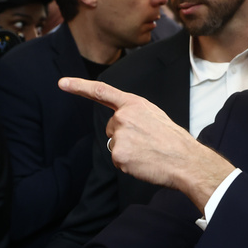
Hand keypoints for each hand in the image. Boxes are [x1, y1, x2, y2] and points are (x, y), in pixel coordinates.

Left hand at [59, 77, 233, 211]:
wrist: (185, 160)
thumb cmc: (173, 140)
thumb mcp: (154, 116)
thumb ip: (134, 114)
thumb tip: (120, 124)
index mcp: (134, 104)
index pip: (101, 92)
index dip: (79, 86)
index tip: (62, 83)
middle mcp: (123, 116)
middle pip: (111, 128)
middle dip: (124, 137)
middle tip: (147, 143)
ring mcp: (119, 135)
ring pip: (114, 145)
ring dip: (127, 151)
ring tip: (147, 152)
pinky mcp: (118, 153)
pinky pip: (117, 161)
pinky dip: (128, 164)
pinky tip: (143, 162)